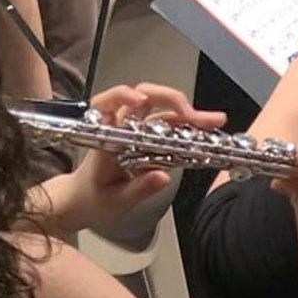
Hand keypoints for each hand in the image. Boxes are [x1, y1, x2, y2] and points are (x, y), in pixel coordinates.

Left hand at [54, 84, 226, 232]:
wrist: (84, 203)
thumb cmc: (92, 199)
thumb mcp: (114, 201)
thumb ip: (139, 189)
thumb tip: (163, 177)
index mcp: (105, 137)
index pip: (107, 103)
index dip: (122, 95)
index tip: (139, 98)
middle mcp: (122, 127)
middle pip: (145, 97)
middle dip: (171, 99)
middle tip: (193, 113)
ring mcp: (138, 131)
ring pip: (163, 110)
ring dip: (188, 113)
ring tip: (213, 121)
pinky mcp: (150, 139)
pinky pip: (170, 127)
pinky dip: (189, 127)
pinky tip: (207, 132)